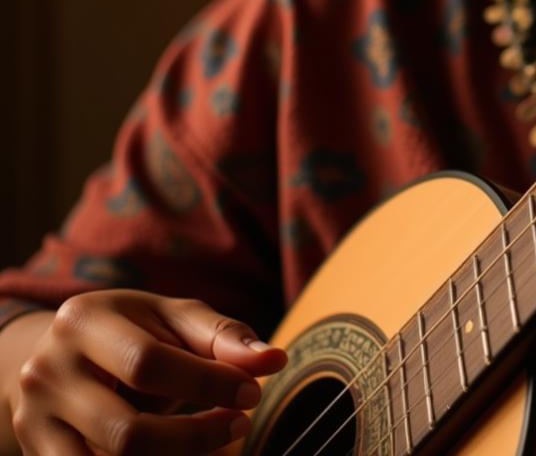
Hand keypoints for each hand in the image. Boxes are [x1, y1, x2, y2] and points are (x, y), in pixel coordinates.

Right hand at [9, 289, 286, 455]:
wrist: (62, 355)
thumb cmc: (133, 330)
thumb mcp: (173, 318)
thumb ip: (223, 336)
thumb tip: (274, 359)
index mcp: (84, 320)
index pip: (147, 363)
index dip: (205, 383)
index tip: (252, 393)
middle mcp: (48, 371)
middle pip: (125, 431)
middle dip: (194, 436)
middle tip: (239, 424)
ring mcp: (35, 419)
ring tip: (217, 440)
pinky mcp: (37, 453)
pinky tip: (181, 454)